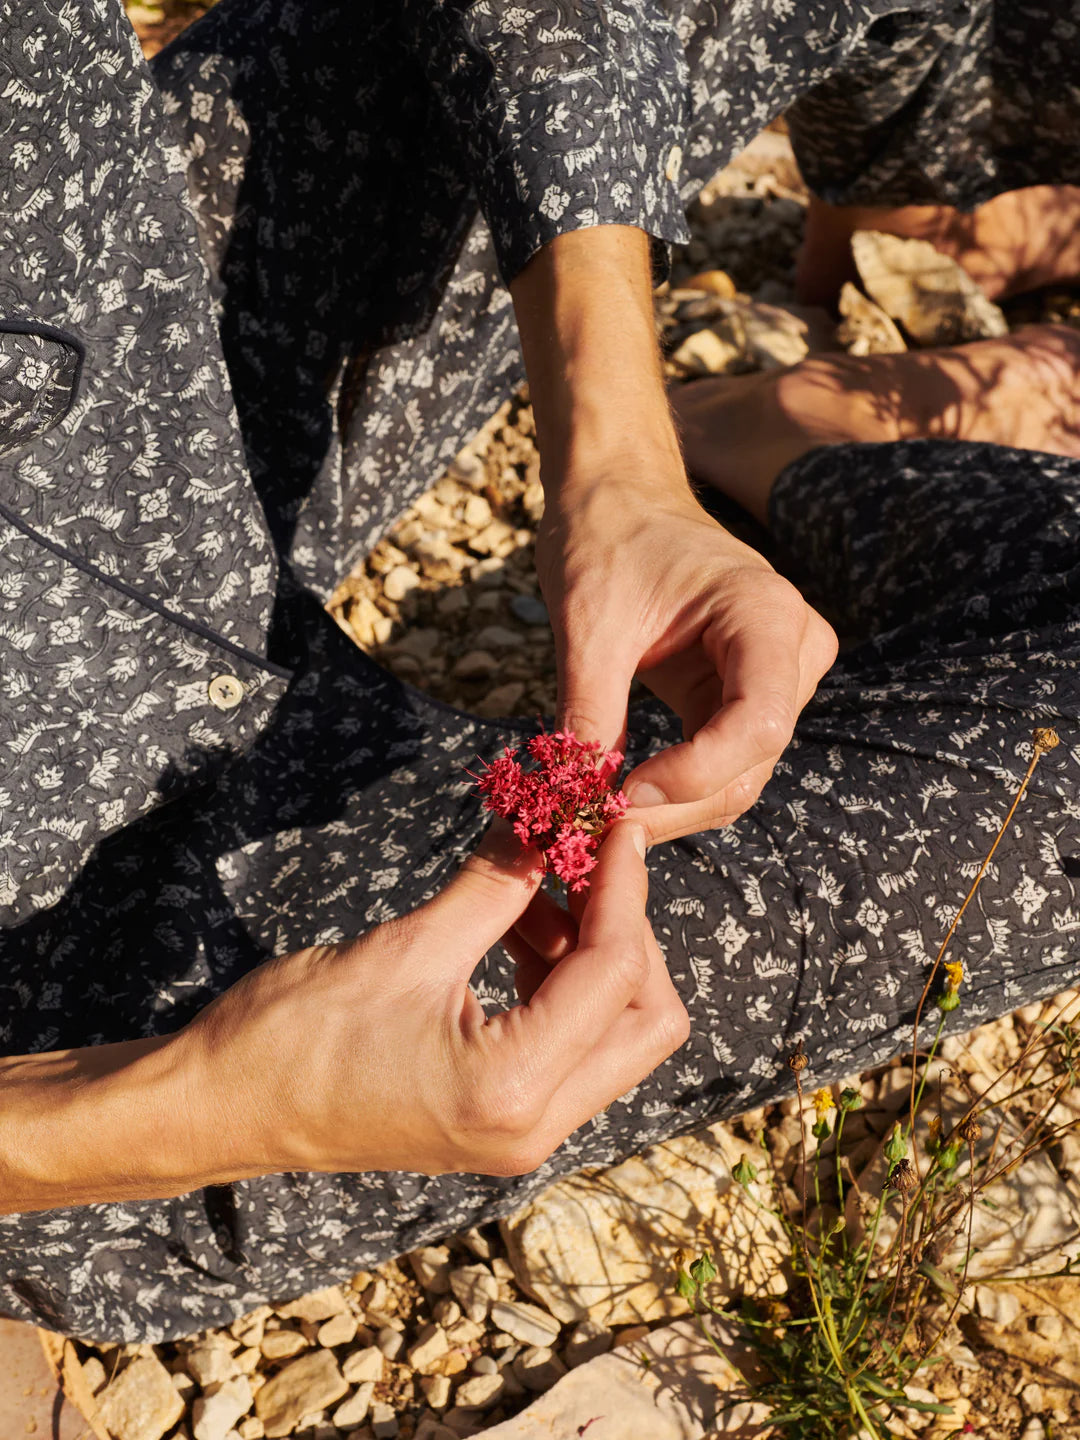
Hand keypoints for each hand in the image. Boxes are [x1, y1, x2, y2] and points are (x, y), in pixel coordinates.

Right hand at [180, 820, 687, 1179]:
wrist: (221, 1109)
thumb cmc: (292, 1036)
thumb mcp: (405, 947)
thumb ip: (496, 885)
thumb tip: (550, 821)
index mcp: (512, 1089)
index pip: (616, 973)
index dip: (624, 886)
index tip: (612, 823)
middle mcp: (534, 1128)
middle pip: (648, 1021)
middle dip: (629, 931)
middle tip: (580, 863)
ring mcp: (522, 1134)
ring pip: (616, 1035)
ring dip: (593, 954)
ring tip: (531, 891)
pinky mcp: (502, 1121)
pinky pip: (572, 1047)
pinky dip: (562, 984)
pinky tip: (513, 931)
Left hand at [537, 471, 837, 845]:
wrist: (616, 494)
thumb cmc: (604, 537)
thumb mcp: (588, 625)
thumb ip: (589, 711)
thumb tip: (578, 797)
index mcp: (765, 614)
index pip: (758, 724)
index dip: (693, 775)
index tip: (620, 798)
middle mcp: (792, 647)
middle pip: (752, 761)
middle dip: (676, 805)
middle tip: (597, 828)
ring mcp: (778, 675)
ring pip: (740, 773)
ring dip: (675, 806)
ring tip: (601, 815)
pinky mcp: (747, 694)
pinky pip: (722, 761)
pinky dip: (675, 787)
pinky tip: (622, 796)